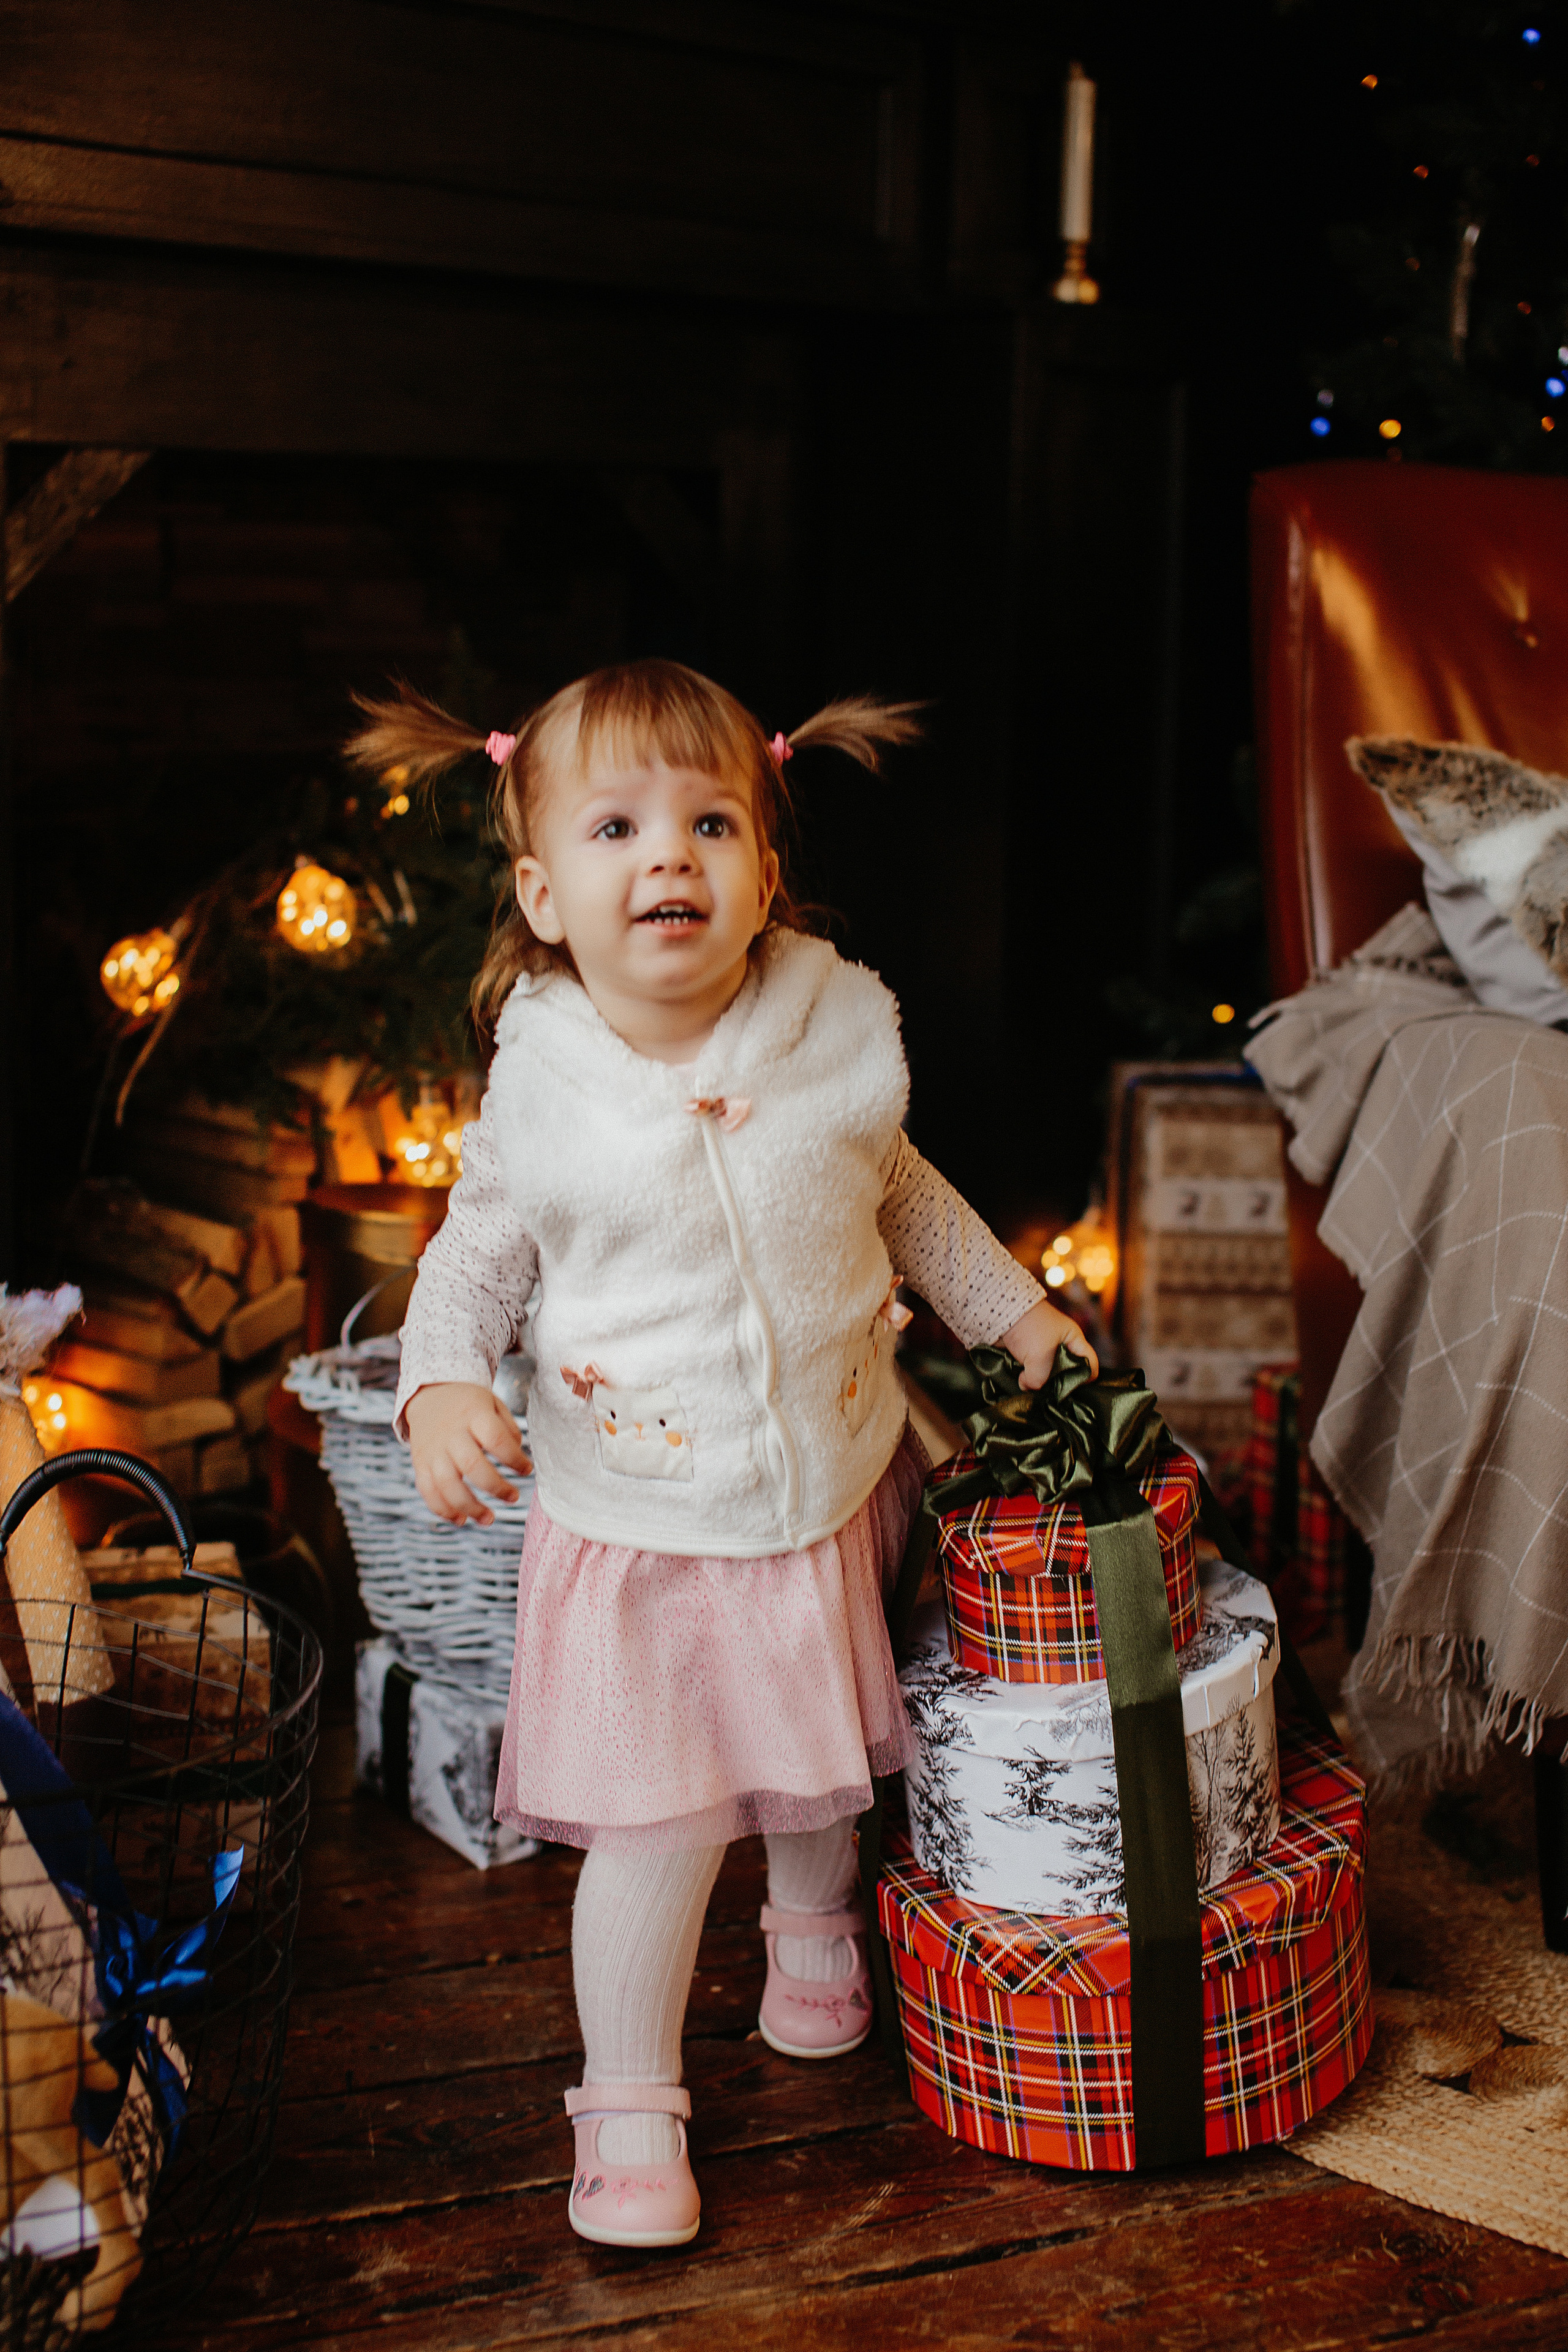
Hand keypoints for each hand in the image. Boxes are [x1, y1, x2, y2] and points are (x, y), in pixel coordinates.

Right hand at [405, 1381, 532, 1526]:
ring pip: (447, 1484)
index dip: (514, 1458)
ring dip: (470, 1507)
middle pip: (472, 1465)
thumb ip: (508, 1429)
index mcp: (473, 1414)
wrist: (430, 1394)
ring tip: (489, 1519)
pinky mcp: (420, 1463)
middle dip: (496, 1487)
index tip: (527, 1470)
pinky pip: (427, 1491)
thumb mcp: (493, 1403)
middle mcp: (451, 1433)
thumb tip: (517, 1458)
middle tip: (514, 1497)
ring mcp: (433, 1450)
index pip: (496, 1439)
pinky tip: (461, 1520)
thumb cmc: (469, 1404)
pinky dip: (443, 1510)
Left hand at [997, 1299, 1097, 1391]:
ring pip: (1046, 1375)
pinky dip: (1026, 1377)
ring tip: (1032, 1386)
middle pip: (1067, 1373)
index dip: (1086, 1378)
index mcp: (1073, 1340)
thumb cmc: (1029, 1325)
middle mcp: (1060, 1346)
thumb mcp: (1040, 1355)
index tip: (1072, 1388)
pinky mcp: (1025, 1353)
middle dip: (1057, 1383)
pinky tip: (1021, 1379)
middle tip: (1048, 1391)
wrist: (1000, 1311)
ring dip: (1038, 1381)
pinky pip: (1030, 1372)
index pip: (1090, 1363)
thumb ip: (1039, 1379)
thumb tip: (1029, 1387)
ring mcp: (1042, 1350)